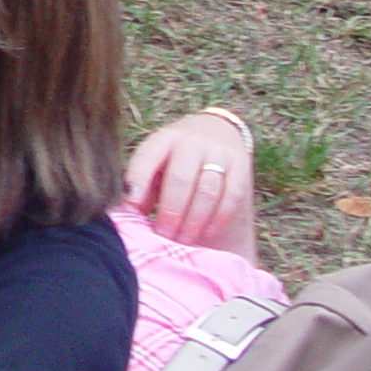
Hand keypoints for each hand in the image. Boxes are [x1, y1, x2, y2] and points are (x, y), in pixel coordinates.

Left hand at [124, 114, 254, 252]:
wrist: (216, 130)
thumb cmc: (176, 158)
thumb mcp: (157, 163)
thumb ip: (144, 186)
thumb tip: (130, 215)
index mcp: (163, 139)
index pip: (147, 157)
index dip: (138, 181)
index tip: (131, 205)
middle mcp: (191, 141)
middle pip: (180, 179)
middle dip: (170, 212)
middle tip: (164, 236)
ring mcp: (218, 151)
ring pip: (207, 190)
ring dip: (194, 220)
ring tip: (183, 241)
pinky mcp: (240, 164)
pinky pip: (232, 194)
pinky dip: (218, 218)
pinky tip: (207, 232)